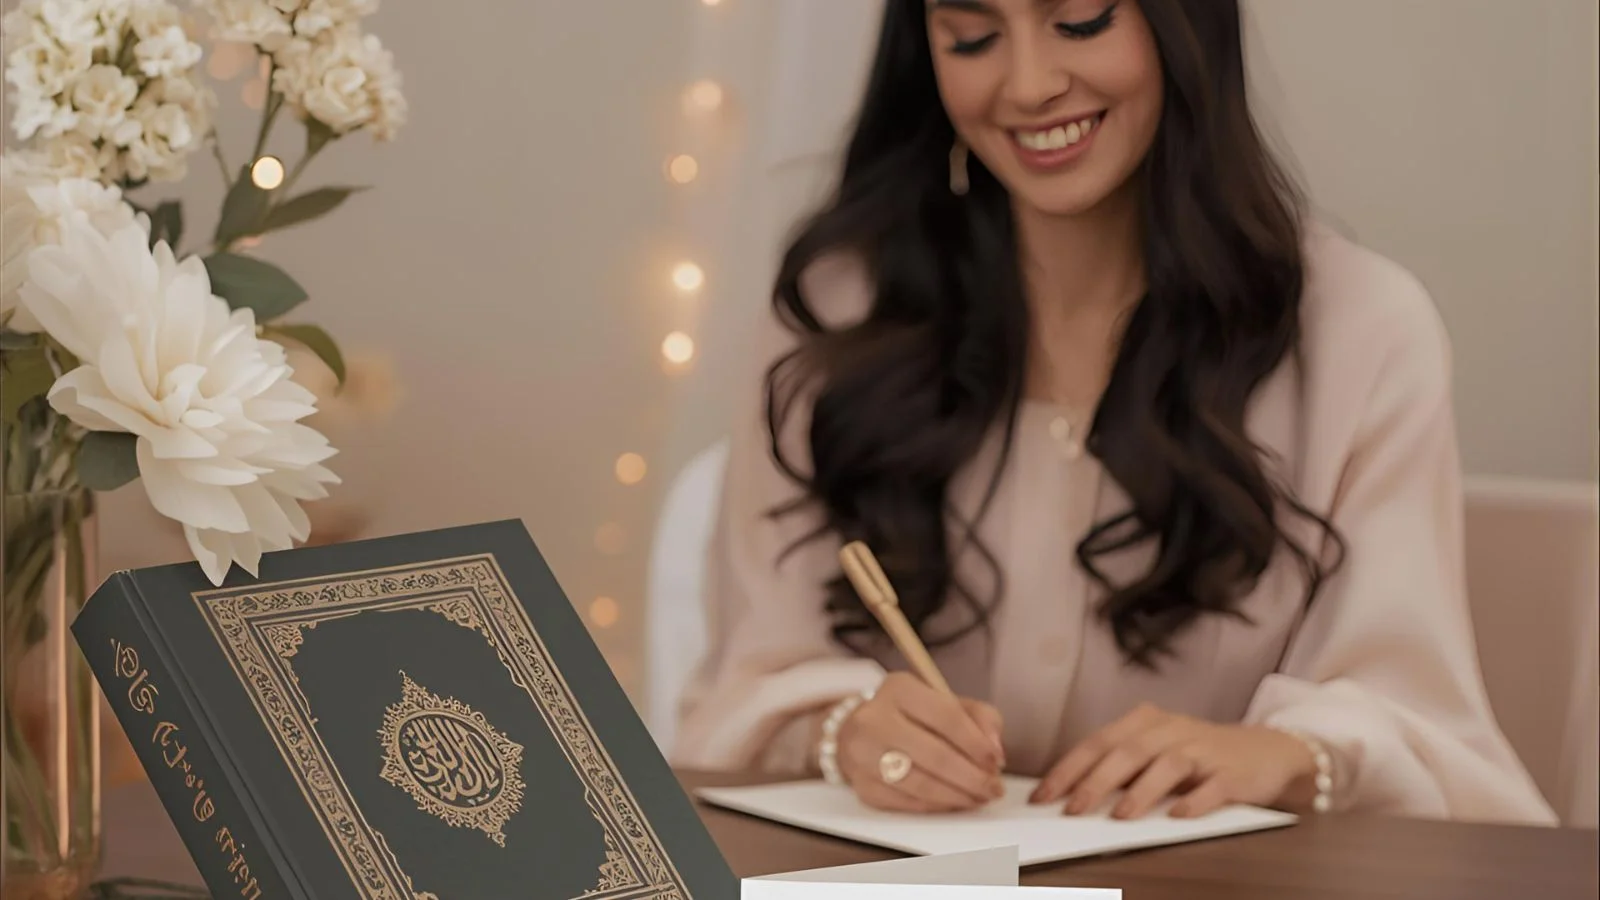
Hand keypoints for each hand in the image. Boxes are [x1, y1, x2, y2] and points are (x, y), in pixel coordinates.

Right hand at [835, 672, 1005, 812]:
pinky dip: (937, 806)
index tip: (997, 762)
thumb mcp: (946, 702)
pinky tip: (954, 802)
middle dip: (973, 778)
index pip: (947, 717)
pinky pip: (908, 803)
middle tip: (994, 788)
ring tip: (979, 798)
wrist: (859, 731)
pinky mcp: (862, 785)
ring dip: (958, 796)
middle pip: (935, 756)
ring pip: (921, 785)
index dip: (977, 743)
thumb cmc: (912, 716)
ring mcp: (862, 754)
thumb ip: (980, 717)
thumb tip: (995, 751)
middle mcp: (874, 719)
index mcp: (900, 689)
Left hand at [1029, 703, 1316, 819]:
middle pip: (1127, 751)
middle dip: (1095, 781)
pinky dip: (1194, 801)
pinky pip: (1213, 786)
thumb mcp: (1156, 752)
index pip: (1098, 742)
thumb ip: (1121, 767)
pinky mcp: (1233, 773)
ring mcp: (1204, 749)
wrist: (1267, 752)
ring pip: (1167, 764)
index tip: (1043, 796)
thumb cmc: (1199, 756)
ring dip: (1140, 791)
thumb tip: (1072, 795)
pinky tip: (1178, 816)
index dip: (1069, 768)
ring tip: (1119, 816)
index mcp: (1146, 722)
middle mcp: (1172, 730)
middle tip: (1072, 809)